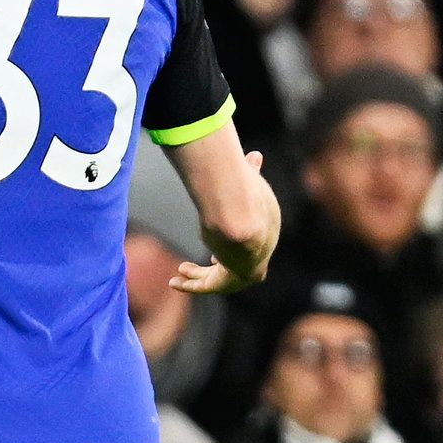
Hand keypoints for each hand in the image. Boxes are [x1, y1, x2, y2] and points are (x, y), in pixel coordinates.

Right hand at [171, 155, 277, 294]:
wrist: (241, 214)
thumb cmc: (245, 192)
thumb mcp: (250, 178)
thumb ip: (250, 170)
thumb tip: (254, 155)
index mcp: (267, 229)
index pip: (254, 243)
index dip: (236, 244)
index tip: (219, 248)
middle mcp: (261, 251)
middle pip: (239, 266)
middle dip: (220, 266)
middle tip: (206, 262)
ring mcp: (247, 266)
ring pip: (222, 279)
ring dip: (200, 277)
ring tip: (180, 271)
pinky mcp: (231, 277)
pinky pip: (209, 287)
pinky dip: (192, 286)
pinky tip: (174, 281)